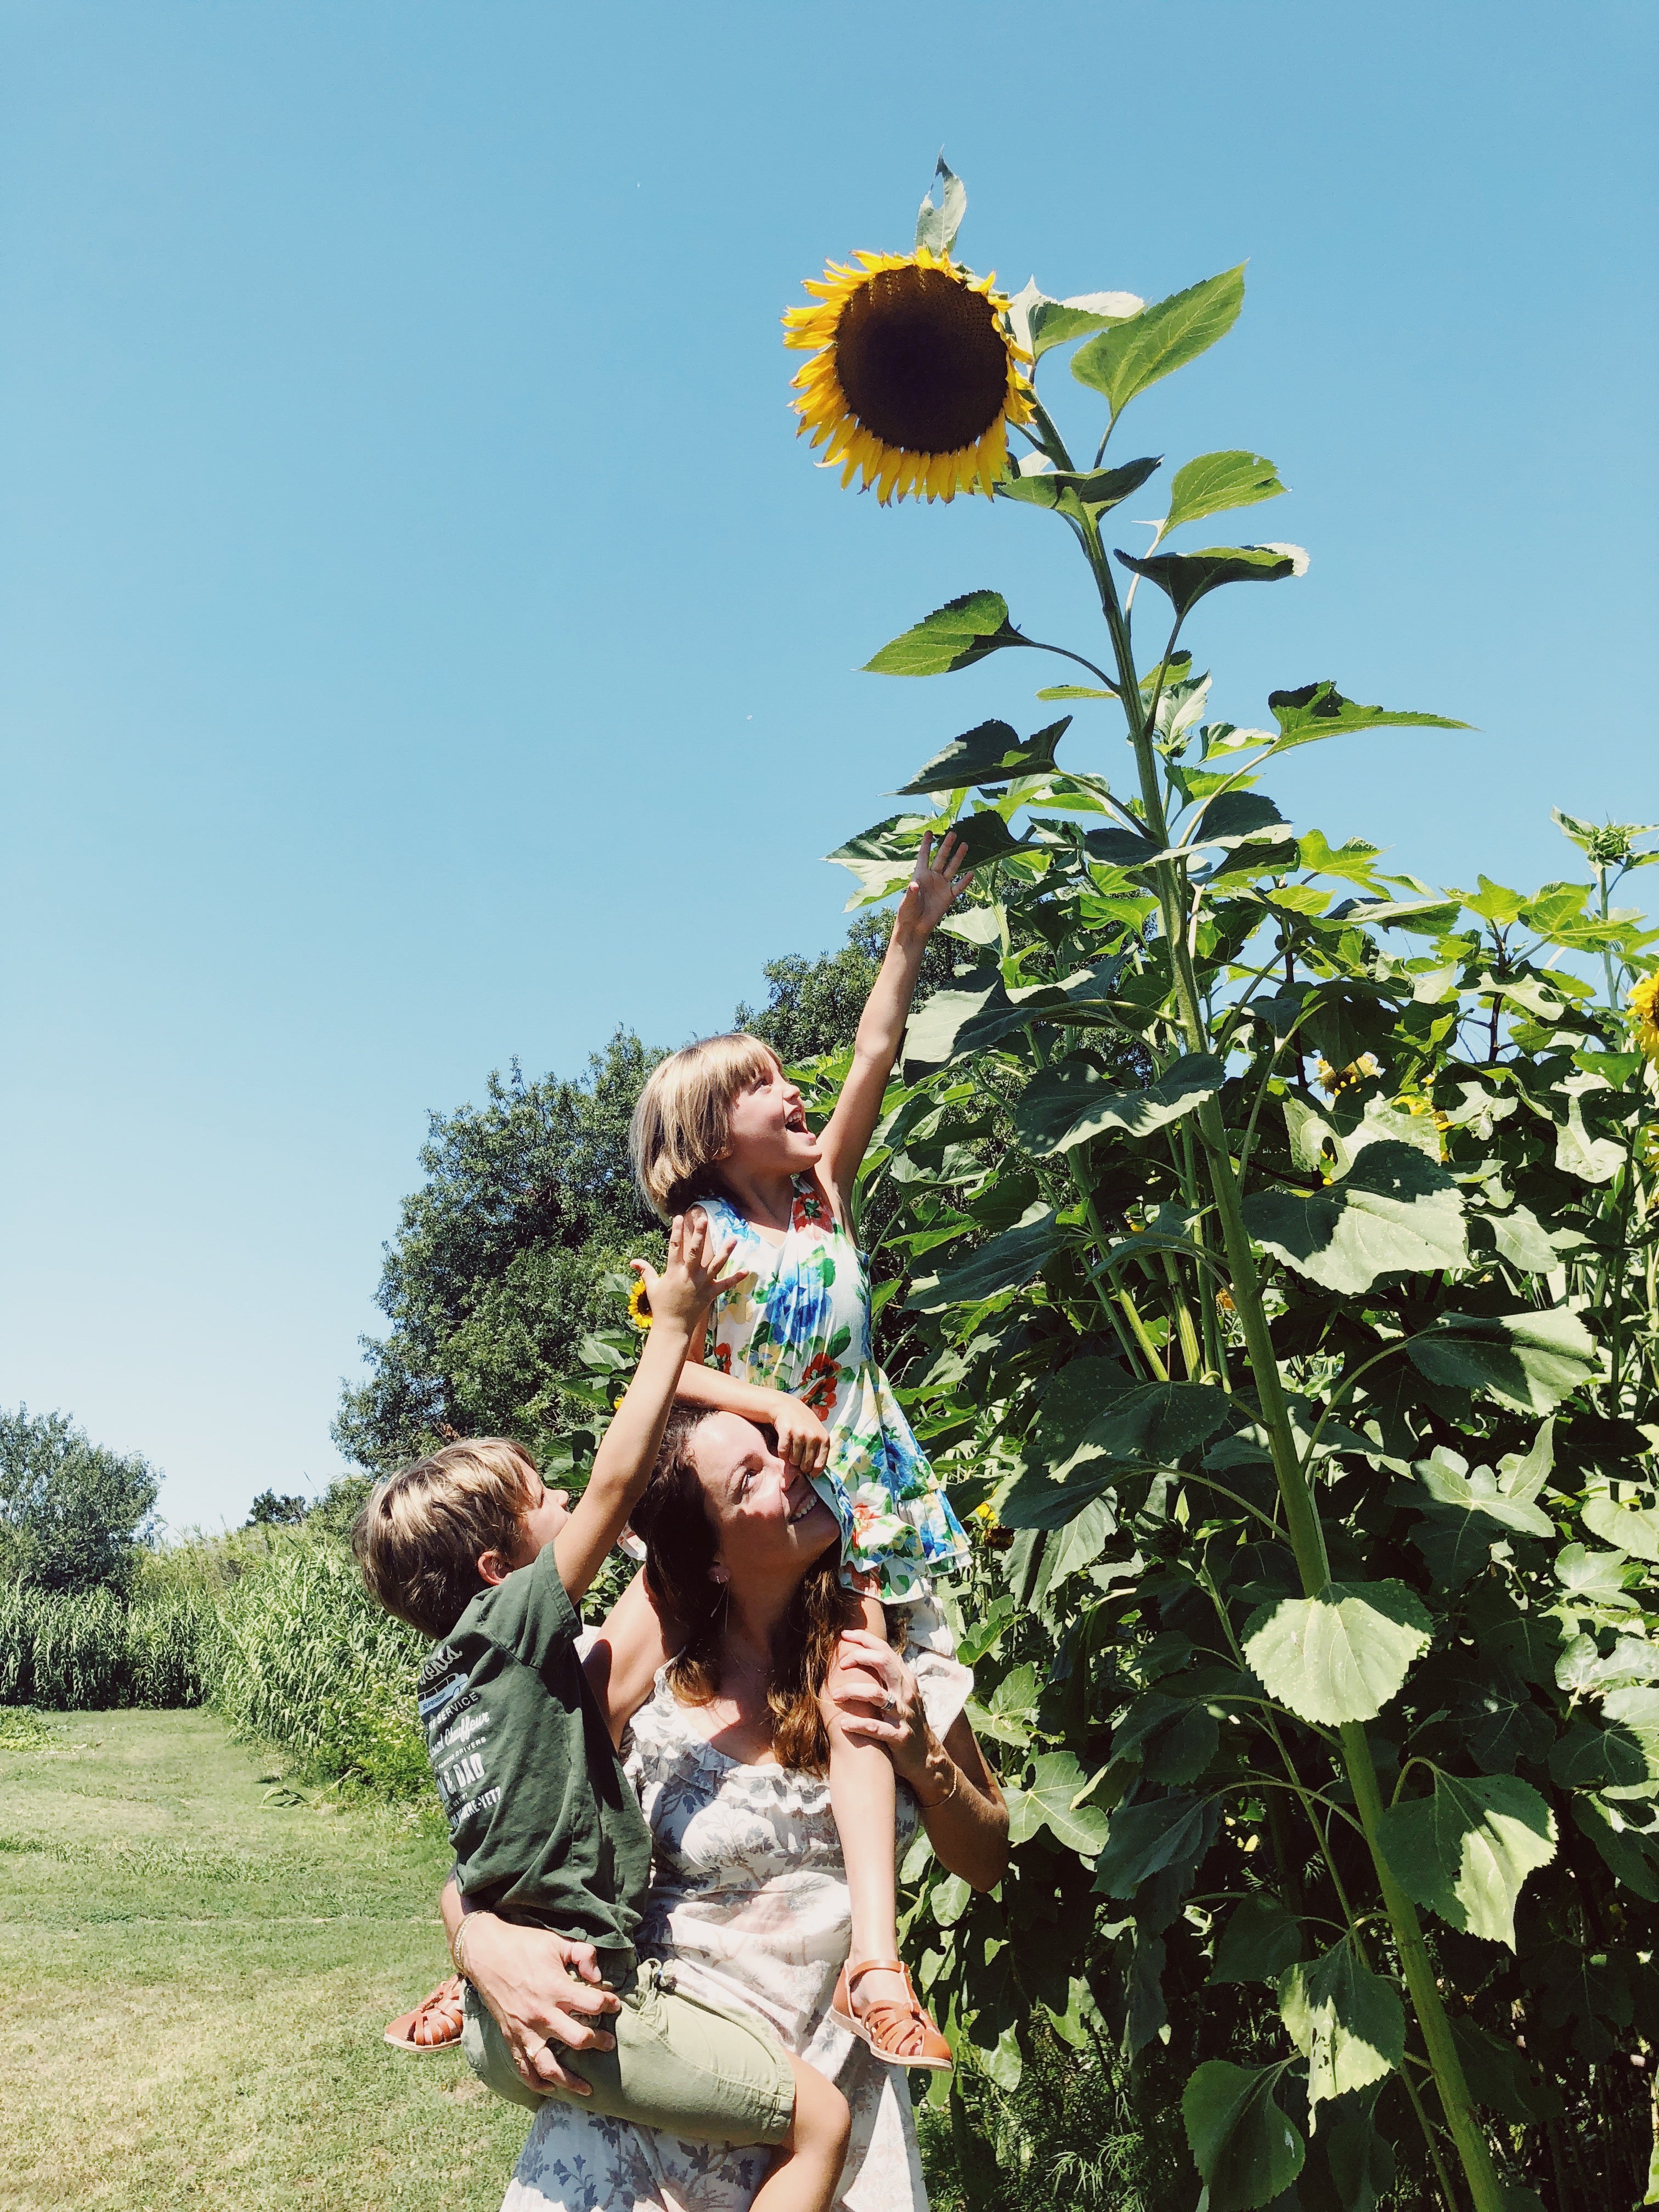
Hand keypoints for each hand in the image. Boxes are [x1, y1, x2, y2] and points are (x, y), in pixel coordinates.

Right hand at [456, 1913, 621, 2096]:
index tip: (615, 2004)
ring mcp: (524, 2030)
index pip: (593, 2005)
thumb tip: (598, 1976)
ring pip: (550, 2066)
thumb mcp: (557, 1942)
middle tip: (609, 2044)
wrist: (485, 1953)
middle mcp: (542, 2015)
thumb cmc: (524, 1944)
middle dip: (598, 2043)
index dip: (609, 2004)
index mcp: (556, 1989)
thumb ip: (583, 1955)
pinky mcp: (510, 2037)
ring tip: (587, 2089)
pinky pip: (523, 2068)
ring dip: (570, 2080)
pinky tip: (550, 2088)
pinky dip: (536, 2082)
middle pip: (578, 2040)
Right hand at [630, 1213, 746, 1334]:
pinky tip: (747, 1270)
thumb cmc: (661, 1306)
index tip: (679, 1218)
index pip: (675, 1248)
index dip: (676, 1232)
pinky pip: (725, 1285)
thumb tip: (633, 1261)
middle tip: (704, 1220)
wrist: (673, 1327)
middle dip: (699, 1235)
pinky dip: (736, 1278)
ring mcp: (701, 1285)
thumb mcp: (652, 1287)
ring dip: (725, 1252)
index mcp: (674, 1272)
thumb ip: (645, 1271)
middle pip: (695, 1252)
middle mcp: (689, 1276)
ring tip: (734, 1239)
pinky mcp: (710, 1294)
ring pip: (715, 1265)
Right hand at [769, 1392, 829, 1473]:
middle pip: (805, 1466)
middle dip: (799, 1464)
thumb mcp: (817, 1434)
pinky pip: (782, 1453)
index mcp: (825, 1439)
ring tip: (791, 1447)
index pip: (819, 1466)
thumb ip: (819, 1451)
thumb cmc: (803, 1424)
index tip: (807, 1470)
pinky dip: (781, 1452)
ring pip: (793, 1461)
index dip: (812, 1472)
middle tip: (797, 1455)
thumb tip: (814, 1475)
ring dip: (790, 1458)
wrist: (786, 1406)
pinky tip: (783, 1443)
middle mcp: (814, 1436)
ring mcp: (800, 1433)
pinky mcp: (786, 1431)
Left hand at [825, 1626, 932, 1789]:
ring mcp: (904, 1715)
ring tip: (836, 1695)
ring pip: (877, 1695)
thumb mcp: (901, 1694)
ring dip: (853, 1691)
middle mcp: (906, 1693)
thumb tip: (861, 1654)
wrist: (925, 1757)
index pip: (885, 1650)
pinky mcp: (899, 1736)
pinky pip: (876, 1727)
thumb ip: (886, 1676)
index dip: (864, 1639)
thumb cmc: (905, 1721)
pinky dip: (859, 1724)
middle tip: (842, 1663)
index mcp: (905, 1679)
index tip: (844, 1635)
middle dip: (860, 1658)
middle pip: (884, 1664)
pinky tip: (844, 1725)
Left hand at [895, 829, 970, 943]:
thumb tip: (914, 884)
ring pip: (952, 868)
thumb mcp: (908, 902)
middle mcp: (932, 877)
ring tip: (965, 845)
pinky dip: (965, 881)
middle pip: (941, 858)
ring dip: (958, 857)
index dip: (926, 844)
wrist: (916, 927)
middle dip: (946, 846)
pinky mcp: (948, 896)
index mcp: (920, 875)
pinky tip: (971, 873)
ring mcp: (941, 886)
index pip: (924, 856)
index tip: (929, 831)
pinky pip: (958, 887)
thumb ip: (912, 893)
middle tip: (953, 833)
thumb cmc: (907, 913)